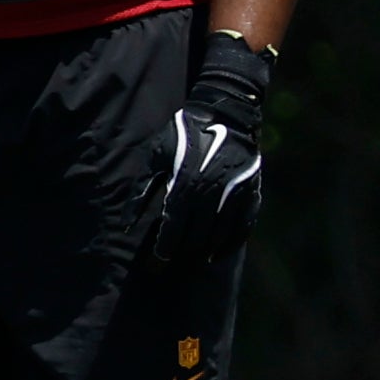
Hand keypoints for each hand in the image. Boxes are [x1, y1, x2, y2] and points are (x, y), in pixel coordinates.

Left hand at [146, 32, 273, 265]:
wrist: (225, 114)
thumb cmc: (183, 136)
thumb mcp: (156, 158)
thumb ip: (142, 192)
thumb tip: (128, 225)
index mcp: (185, 186)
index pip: (173, 229)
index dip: (164, 250)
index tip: (157, 263)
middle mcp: (210, 194)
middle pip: (196, 237)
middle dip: (183, 254)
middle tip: (174, 265)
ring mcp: (234, 195)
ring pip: (219, 236)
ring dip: (206, 253)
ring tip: (195, 261)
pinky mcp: (251, 193)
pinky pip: (243, 227)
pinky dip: (231, 244)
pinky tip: (220, 254)